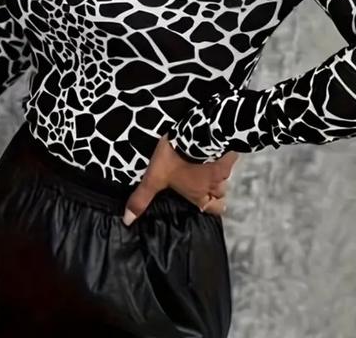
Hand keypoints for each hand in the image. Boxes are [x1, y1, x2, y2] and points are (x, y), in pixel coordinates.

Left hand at [122, 134, 239, 225]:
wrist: (197, 133)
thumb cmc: (176, 159)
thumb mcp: (154, 177)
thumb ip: (142, 197)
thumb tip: (127, 221)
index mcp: (198, 193)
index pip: (215, 209)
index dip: (212, 207)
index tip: (206, 203)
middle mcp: (214, 183)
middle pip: (222, 194)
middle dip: (215, 190)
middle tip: (204, 183)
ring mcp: (223, 167)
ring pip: (225, 176)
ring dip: (217, 173)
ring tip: (206, 165)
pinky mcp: (227, 149)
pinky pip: (228, 157)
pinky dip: (222, 155)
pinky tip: (212, 149)